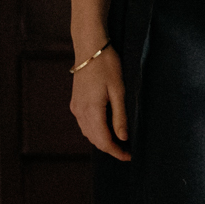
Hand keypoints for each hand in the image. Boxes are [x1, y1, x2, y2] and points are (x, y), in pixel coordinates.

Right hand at [71, 45, 129, 159]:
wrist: (90, 47)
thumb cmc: (107, 65)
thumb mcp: (118, 90)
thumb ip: (120, 116)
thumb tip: (123, 138)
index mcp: (91, 110)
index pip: (104, 141)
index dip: (116, 152)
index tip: (129, 156)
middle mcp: (80, 112)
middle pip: (95, 140)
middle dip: (110, 148)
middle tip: (127, 151)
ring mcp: (76, 107)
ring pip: (88, 133)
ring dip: (102, 140)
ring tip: (119, 141)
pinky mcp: (75, 102)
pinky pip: (84, 124)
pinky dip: (95, 131)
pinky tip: (106, 128)